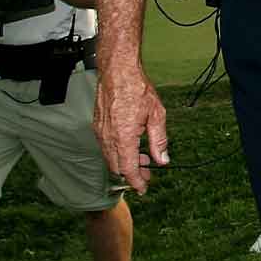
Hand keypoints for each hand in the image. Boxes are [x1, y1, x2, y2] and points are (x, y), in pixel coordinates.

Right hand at [94, 65, 168, 194]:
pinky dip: (117, 152)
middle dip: (131, 174)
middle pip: (117, 167)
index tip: (144, 189)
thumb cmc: (137, 89)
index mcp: (123, 138)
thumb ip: (159, 140)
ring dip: (124, 162)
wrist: (117, 72)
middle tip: (147, 173)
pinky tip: (131, 145)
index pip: (128, 169)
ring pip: (110, 158)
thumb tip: (163, 160)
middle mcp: (108, 138)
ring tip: (143, 158)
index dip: (136, 182)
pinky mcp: (97, 126)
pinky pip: (106, 147)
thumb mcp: (156, 115)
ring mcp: (100, 132)